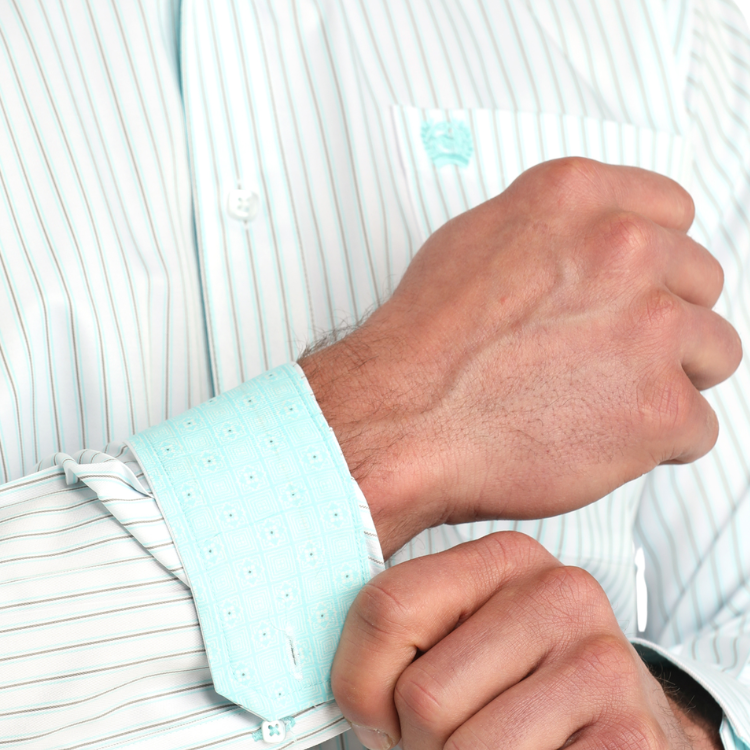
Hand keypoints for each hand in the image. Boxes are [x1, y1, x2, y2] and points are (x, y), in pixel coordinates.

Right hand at [300, 157, 740, 557]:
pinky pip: (700, 427)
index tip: (639, 290)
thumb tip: (581, 246)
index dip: (654, 263)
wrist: (403, 421)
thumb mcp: (472, 243)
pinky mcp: (659, 407)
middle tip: (609, 356)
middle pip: (699, 283)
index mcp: (578, 201)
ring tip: (605, 401)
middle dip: (662, 323)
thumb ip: (548, 233)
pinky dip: (659, 442)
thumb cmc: (424, 345)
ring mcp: (649, 328)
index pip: (672, 213)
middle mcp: (623, 251)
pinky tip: (603, 439)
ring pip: (715, 353)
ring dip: (670, 379)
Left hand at [331, 532, 720, 748]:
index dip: (362, 683)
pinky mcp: (631, 734)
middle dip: (416, 742)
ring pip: (459, 749)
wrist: (620, 735)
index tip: (383, 710)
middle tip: (449, 739)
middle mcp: (560, 592)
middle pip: (421, 693)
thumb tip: (340, 681)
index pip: (386, 609)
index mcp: (506, 557)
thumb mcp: (459, 641)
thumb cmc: (518, 693)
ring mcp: (602, 660)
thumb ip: (401, 636)